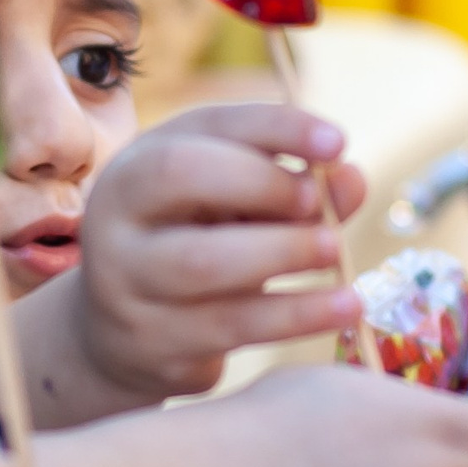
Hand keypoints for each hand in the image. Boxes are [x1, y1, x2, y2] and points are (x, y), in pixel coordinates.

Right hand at [75, 104, 368, 398]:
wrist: (120, 336)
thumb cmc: (195, 249)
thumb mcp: (237, 209)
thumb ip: (293, 189)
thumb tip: (350, 178)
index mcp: (142, 162)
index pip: (207, 125)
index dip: (276, 127)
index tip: (338, 142)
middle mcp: (116, 212)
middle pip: (178, 174)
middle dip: (262, 182)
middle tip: (318, 204)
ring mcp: (124, 280)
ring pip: (202, 260)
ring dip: (283, 252)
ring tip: (338, 254)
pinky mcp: (150, 341)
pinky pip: (228, 326)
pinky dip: (294, 316)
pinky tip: (340, 310)